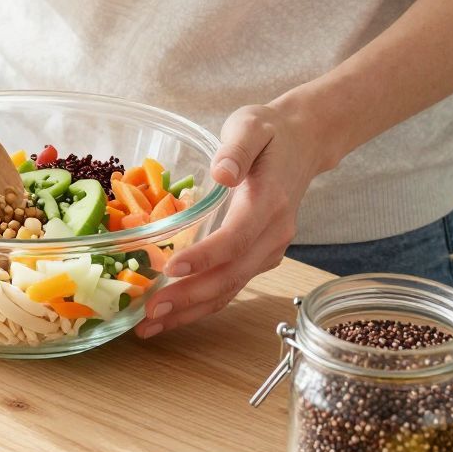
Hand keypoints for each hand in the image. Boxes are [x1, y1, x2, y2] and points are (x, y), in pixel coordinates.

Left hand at [136, 96, 326, 339]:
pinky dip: (201, 304)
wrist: (303, 143)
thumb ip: (236, 149)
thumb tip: (222, 173)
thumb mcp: (251, 125)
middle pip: (231, 275)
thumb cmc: (269, 132)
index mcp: (269, 202)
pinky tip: (172, 315)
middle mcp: (274, 233)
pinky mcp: (260, 256)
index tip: (170, 269)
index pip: (236, 238)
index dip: (204, 257)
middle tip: (149, 313)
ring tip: (150, 326)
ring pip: (231, 288)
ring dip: (191, 311)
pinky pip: (232, 286)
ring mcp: (270, 249)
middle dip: (189, 298)